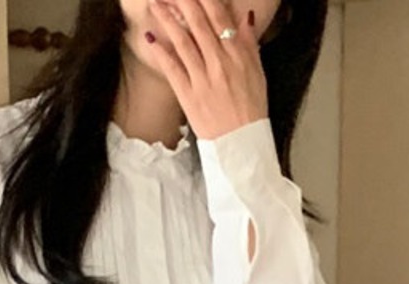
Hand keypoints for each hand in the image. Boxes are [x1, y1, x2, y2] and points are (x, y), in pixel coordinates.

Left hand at [143, 0, 267, 140]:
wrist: (241, 144)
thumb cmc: (251, 109)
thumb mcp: (257, 73)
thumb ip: (249, 43)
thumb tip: (244, 16)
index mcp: (237, 54)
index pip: (219, 17)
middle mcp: (219, 62)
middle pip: (198, 23)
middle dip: (183, 1)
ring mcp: (202, 78)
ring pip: (183, 41)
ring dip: (168, 19)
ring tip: (155, 3)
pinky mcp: (188, 95)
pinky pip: (172, 69)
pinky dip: (161, 52)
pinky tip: (151, 37)